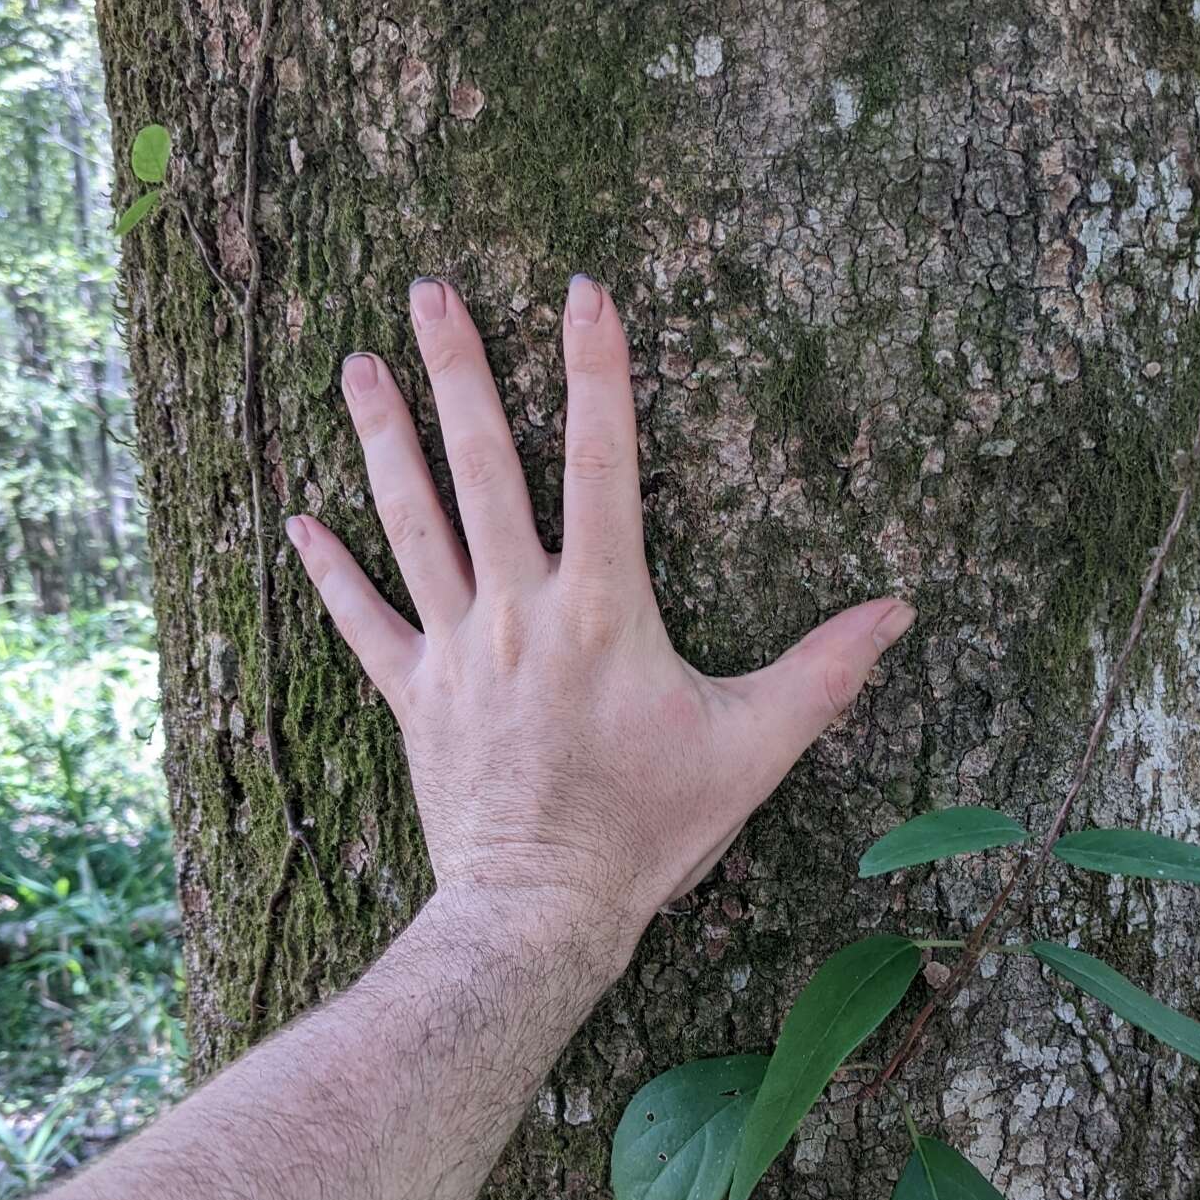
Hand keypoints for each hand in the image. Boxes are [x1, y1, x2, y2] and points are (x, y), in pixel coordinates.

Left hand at [285, 275, 913, 962]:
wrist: (541, 911)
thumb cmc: (650, 830)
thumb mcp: (754, 747)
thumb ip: (825, 670)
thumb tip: (901, 610)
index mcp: (604, 606)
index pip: (603, 459)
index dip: (596, 368)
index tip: (583, 290)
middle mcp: (521, 608)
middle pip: (485, 465)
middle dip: (459, 369)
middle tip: (431, 287)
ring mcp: (457, 648)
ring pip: (413, 521)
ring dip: (385, 437)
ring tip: (357, 362)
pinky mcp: (414, 695)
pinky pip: (361, 621)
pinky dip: (330, 571)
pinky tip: (298, 520)